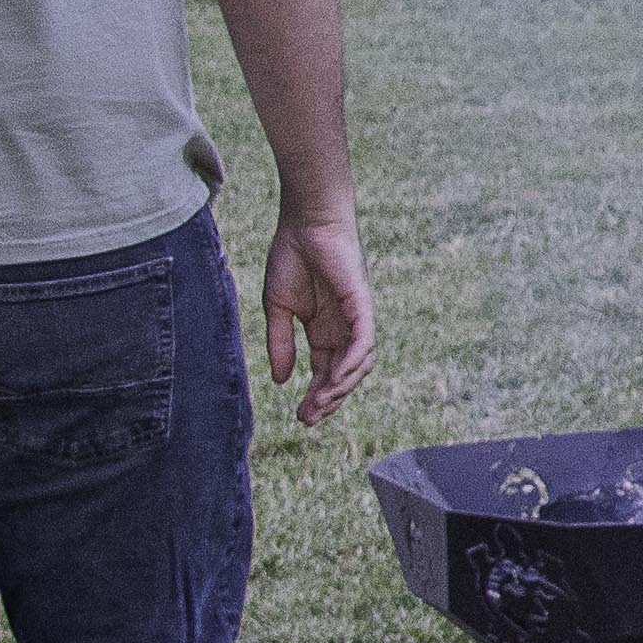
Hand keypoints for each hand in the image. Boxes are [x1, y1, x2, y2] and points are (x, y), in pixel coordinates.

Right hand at [256, 209, 375, 424]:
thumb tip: (281, 381)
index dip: (315, 397)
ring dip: (341, 387)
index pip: (323, 373)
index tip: (300, 417)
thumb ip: (280, 345)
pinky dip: (353, 363)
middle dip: (327, 400)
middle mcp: (342, 329)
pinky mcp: (362, 306)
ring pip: (358, 365)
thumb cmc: (291, 258)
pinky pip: (364, 342)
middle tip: (309, 418)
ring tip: (321, 401)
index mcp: (322, 331)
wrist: (304, 224)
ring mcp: (354, 319)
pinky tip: (336, 379)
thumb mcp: (278, 309)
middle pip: (342, 376)